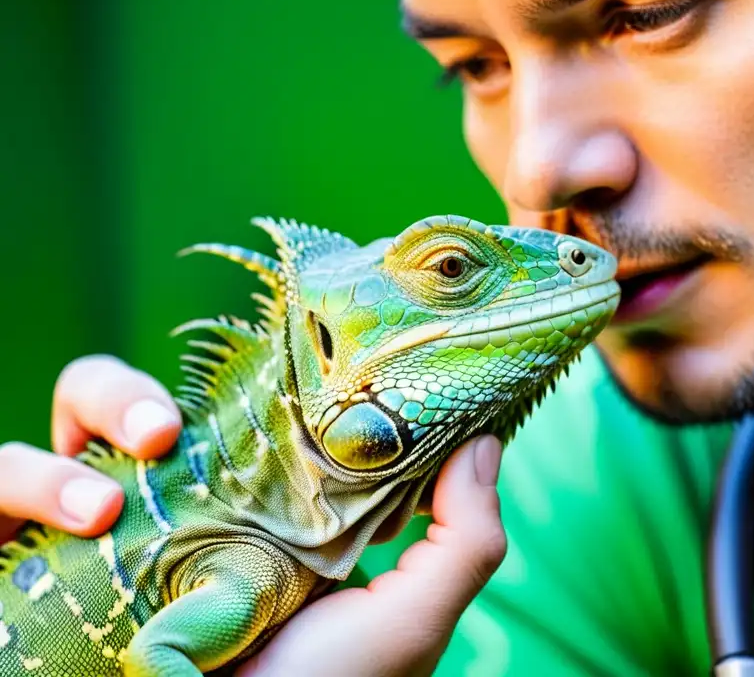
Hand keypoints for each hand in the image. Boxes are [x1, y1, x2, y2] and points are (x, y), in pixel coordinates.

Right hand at [0, 355, 506, 675]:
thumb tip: (482, 440)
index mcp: (254, 496)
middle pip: (120, 404)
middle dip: (118, 397)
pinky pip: (0, 495)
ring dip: (61, 447)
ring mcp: (105, 532)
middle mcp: (172, 501)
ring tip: (104, 501)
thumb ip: (463, 537)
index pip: (227, 401)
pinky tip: (82, 523)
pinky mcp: (45, 566)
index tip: (255, 353)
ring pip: (51, 434)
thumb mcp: (408, 623)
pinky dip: (24, 490)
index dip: (231, 370)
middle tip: (158, 433)